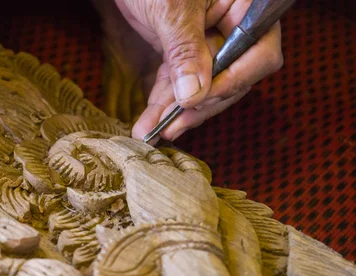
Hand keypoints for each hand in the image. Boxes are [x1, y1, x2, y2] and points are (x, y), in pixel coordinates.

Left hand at [113, 0, 283, 141]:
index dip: (234, 81)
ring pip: (203, 87)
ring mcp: (208, 41)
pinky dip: (164, 102)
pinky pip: (179, 83)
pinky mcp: (184, 52)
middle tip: (171, 126)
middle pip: (232, 79)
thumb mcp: (171, 9)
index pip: (259, 53)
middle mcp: (232, 27)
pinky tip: (148, 121)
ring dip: (176, 111)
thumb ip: (186, 50)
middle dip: (199, 105)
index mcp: (245, 6)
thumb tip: (195, 95)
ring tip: (151, 131)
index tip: (201, 99)